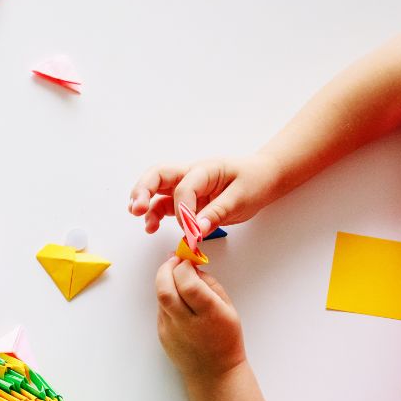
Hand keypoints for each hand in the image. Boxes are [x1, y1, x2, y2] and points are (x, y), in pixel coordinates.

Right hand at [128, 154, 281, 235]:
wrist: (264, 176)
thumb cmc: (255, 181)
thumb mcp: (242, 198)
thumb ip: (217, 213)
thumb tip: (197, 230)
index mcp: (205, 170)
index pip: (184, 188)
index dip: (184, 211)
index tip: (192, 230)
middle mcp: (190, 175)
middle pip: (157, 176)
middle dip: (143, 191)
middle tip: (137, 208)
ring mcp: (185, 187)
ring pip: (156, 190)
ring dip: (145, 205)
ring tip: (144, 223)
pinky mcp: (185, 200)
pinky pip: (164, 205)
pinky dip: (154, 215)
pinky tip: (151, 227)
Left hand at [155, 257, 246, 379]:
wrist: (214, 372)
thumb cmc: (226, 339)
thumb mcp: (229, 309)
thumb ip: (210, 285)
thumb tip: (192, 267)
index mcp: (209, 314)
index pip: (188, 284)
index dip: (184, 267)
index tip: (186, 260)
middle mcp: (187, 322)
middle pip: (165, 290)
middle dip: (166, 269)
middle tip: (173, 261)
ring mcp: (171, 330)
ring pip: (160, 297)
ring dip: (165, 281)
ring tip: (174, 275)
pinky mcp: (162, 335)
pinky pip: (160, 309)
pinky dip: (166, 297)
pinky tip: (177, 298)